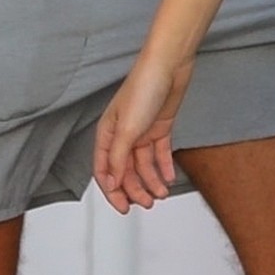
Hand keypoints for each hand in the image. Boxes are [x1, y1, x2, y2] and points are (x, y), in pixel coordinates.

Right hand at [94, 51, 196, 211]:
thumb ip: (117, 159)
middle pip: (125, 171)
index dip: (112, 192)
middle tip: (148, 203)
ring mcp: (141, 132)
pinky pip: (160, 154)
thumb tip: (110, 183)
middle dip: (135, 189)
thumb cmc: (143, 88)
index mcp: (107, 134)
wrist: (169, 66)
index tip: (124, 208)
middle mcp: (122, 135)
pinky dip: (164, 167)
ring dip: (151, 181)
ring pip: (143, 165)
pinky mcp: (159, 128)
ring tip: (162, 193)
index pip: (105, 171)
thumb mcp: (126, 129)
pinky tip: (169, 178)